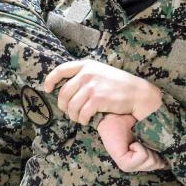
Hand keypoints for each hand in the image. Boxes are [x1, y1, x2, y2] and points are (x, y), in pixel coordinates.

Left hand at [44, 60, 161, 123]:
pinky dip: (82, 119)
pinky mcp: (98, 99)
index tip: (47, 89)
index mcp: (86, 65)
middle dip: (63, 105)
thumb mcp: (99, 72)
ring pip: (71, 106)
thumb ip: (84, 75)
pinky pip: (82, 113)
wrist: (138, 92)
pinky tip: (87, 120)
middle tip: (68, 112)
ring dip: (73, 115)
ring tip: (80, 118)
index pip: (61, 70)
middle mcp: (87, 74)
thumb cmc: (118, 84)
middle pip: (63, 93)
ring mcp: (92, 86)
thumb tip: (65, 88)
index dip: (50, 80)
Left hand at [97, 114, 167, 171]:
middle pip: (158, 164)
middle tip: (141, 139)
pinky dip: (139, 147)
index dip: (161, 152)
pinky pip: (142, 156)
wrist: (113, 115)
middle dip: (153, 149)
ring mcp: (130, 166)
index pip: (163, 164)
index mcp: (144, 159)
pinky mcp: (124, 163)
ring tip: (135, 140)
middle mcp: (137, 165)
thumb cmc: (130, 119)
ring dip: (145, 147)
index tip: (152, 140)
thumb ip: (160, 142)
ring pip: (151, 161)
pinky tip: (130, 142)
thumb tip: (177, 149)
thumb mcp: (150, 132)